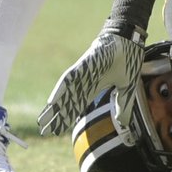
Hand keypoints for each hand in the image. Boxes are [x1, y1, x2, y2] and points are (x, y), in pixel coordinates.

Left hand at [37, 21, 143, 135]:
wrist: (129, 39)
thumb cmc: (128, 59)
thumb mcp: (126, 87)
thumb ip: (122, 105)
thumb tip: (122, 123)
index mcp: (94, 87)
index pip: (77, 106)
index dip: (67, 118)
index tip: (57, 131)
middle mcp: (85, 82)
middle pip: (67, 102)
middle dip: (56, 116)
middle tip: (44, 131)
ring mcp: (82, 73)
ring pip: (64, 93)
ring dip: (54, 107)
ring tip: (43, 120)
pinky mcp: (82, 64)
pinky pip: (68, 78)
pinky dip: (60, 90)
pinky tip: (51, 101)